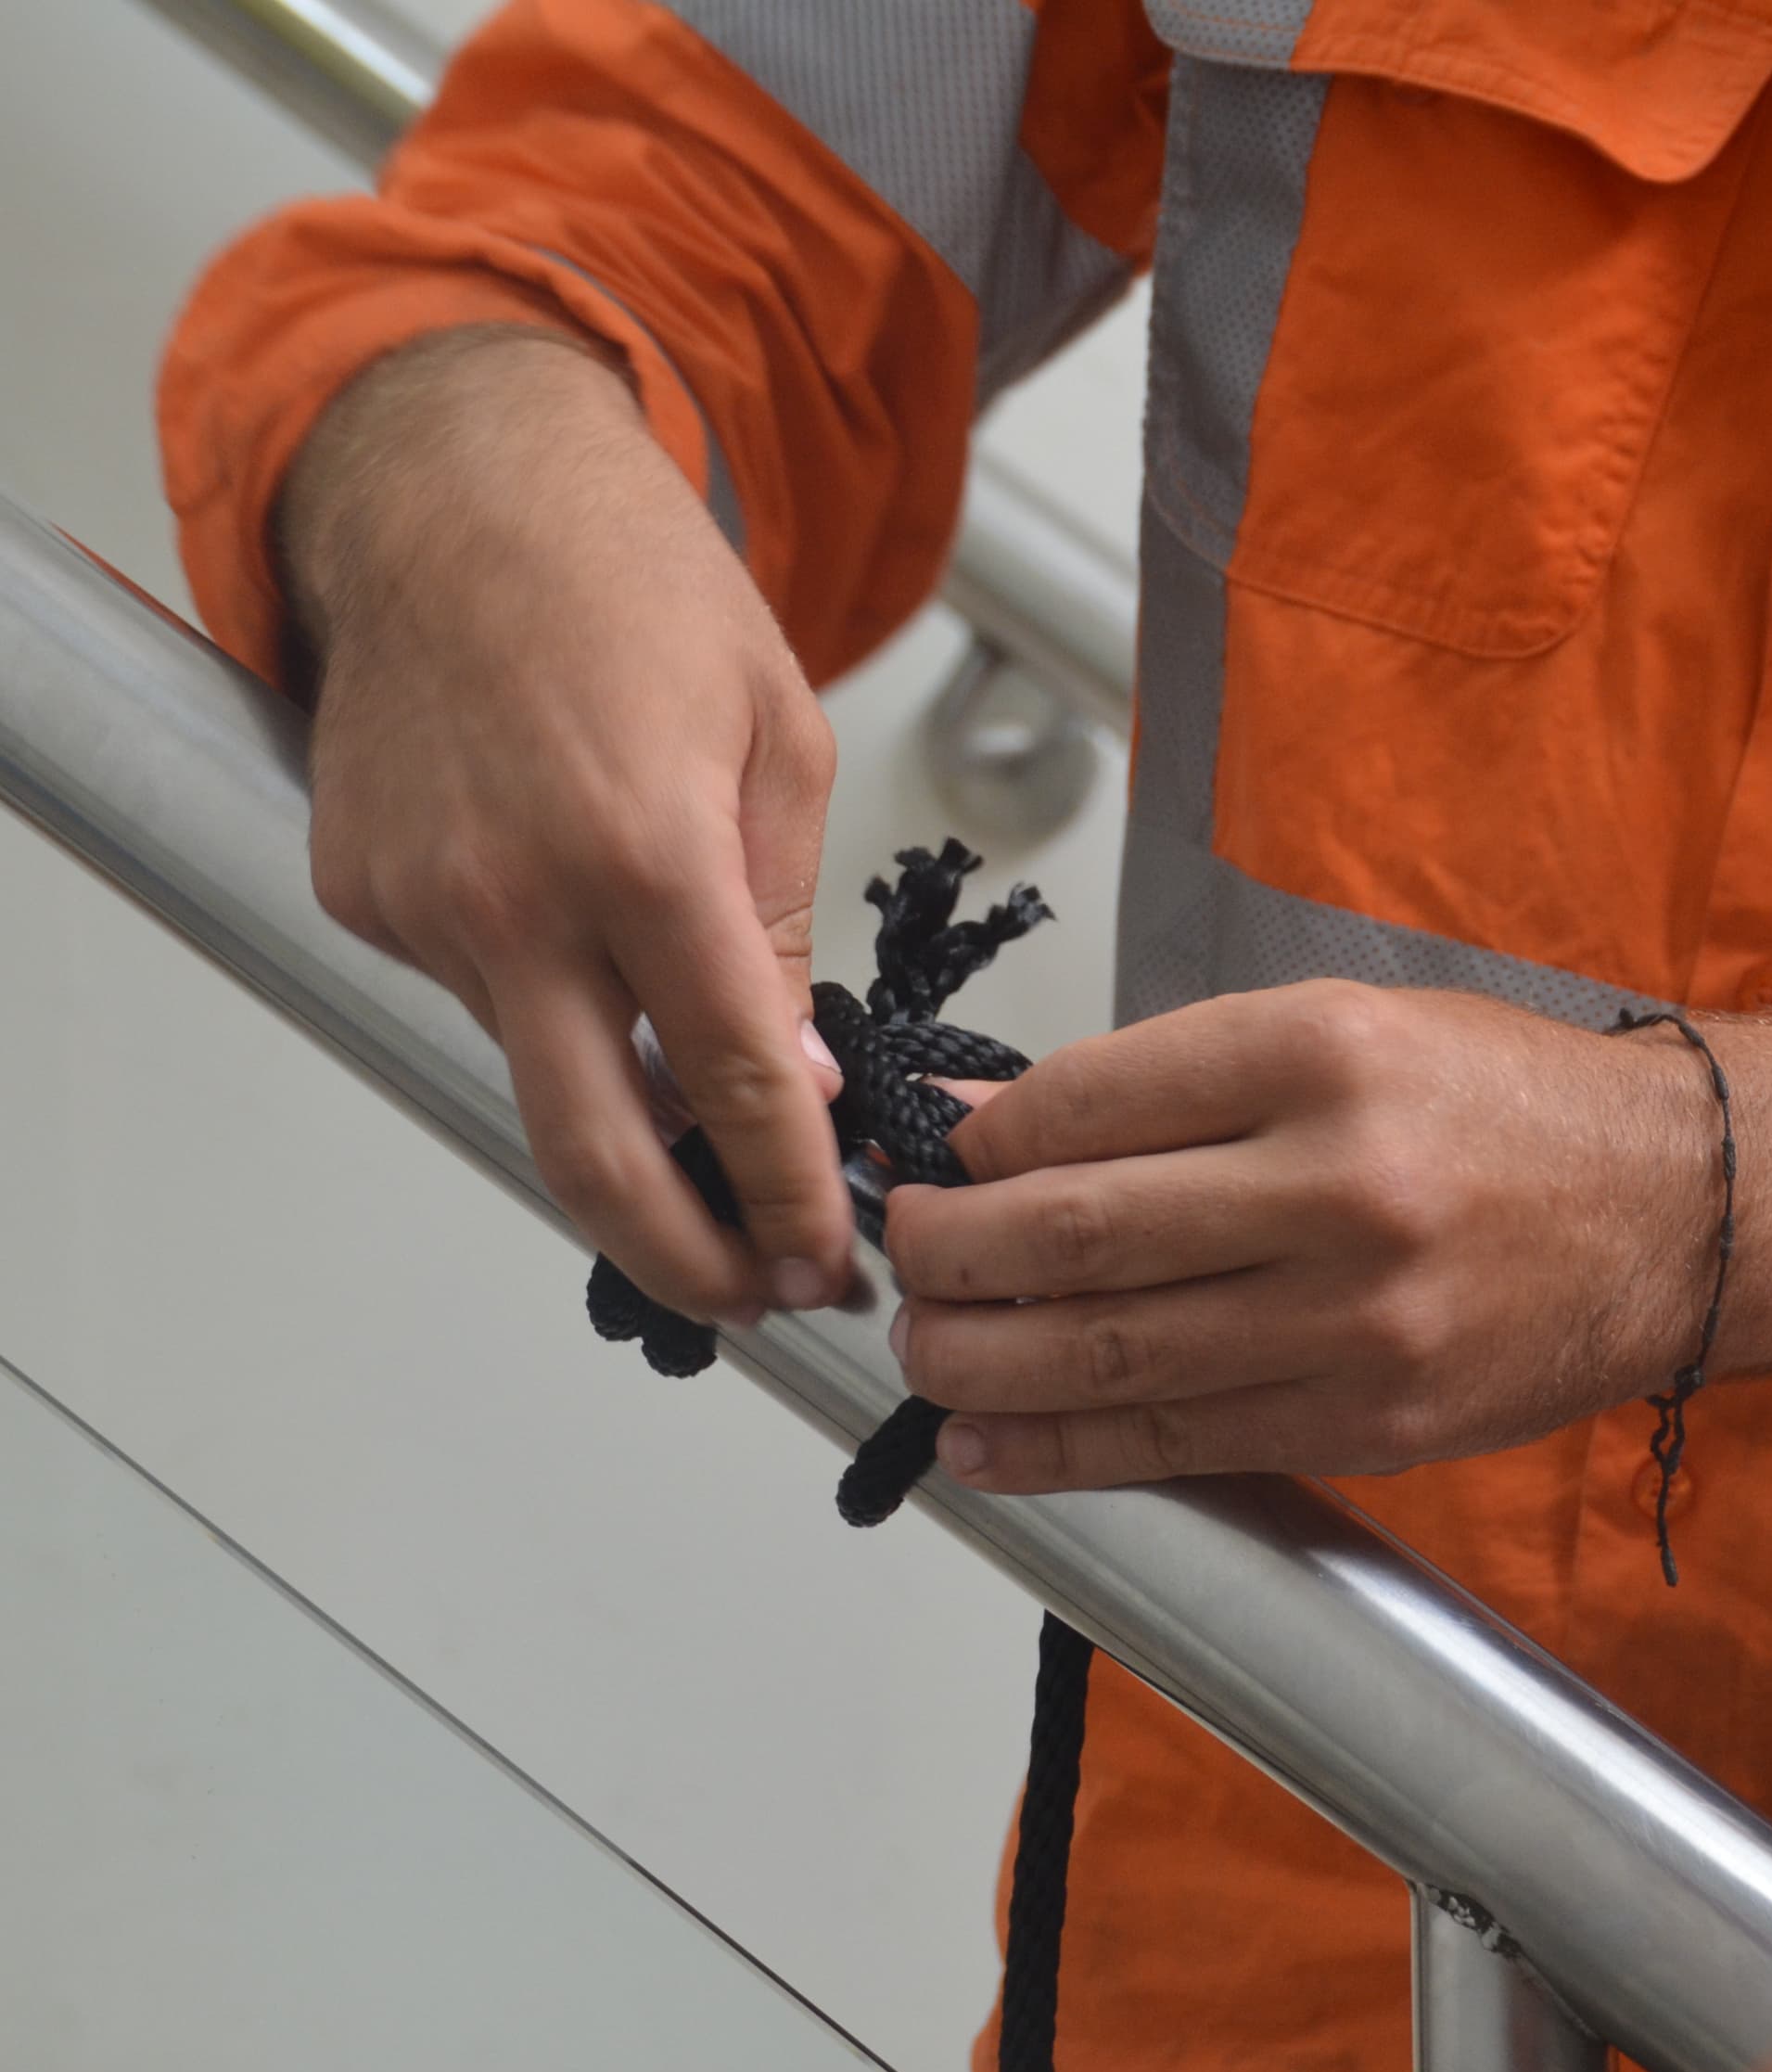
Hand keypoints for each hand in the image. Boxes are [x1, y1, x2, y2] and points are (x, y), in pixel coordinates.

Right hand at [282, 327, 852, 1323]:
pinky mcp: (362, 897)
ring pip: (537, 1070)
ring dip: (621, 1104)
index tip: (826, 1268)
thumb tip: (792, 1080)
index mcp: (646, 852)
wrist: (453, 485)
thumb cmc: (638, 586)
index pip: (732, 1090)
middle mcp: (513, 898)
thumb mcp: (779, 740)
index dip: (790, 1202)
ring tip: (689, 1078)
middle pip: (591, 1158)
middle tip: (749, 1302)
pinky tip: (572, 911)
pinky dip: (545, 996)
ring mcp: (421, 905)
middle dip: (683, 1261)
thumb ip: (785, 927)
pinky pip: (478, 994)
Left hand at [884, 983, 1722, 1490]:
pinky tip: (990, 1447)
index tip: (948, 1154)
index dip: (980, 1138)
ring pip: (1107, 1355)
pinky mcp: (1367, 1423)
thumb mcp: (1354, 1027)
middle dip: (950, 1254)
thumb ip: (1182, 1079)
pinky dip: (1062, 1453)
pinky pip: (1179, 1443)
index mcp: (1322, 1057)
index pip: (1085, 1102)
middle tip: (905, 1254)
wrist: (1679, 1210)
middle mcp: (1336, 1188)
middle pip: (1073, 1234)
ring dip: (979, 1363)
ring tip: (925, 1352)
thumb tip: (1002, 1124)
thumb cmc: (1511, 1109)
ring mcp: (1353, 1322)